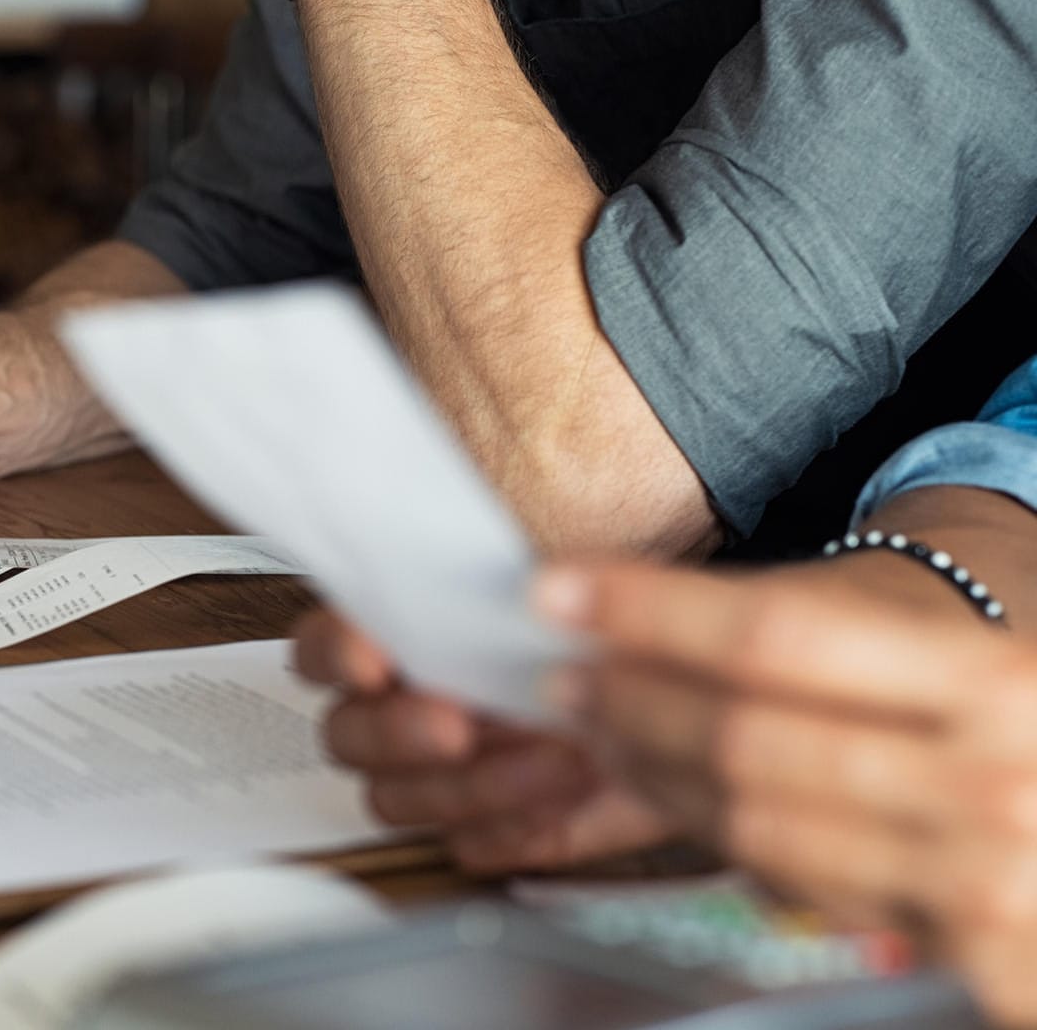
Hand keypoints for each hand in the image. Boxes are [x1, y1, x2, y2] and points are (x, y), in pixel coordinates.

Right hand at [291, 608, 674, 873]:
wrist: (677, 697)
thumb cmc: (607, 635)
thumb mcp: (571, 585)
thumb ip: (522, 587)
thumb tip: (512, 593)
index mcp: (397, 637)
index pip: (323, 647)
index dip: (337, 655)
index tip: (374, 661)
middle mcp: (399, 711)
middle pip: (345, 737)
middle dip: (397, 732)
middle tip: (457, 724)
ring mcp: (433, 778)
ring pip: (396, 800)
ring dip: (470, 783)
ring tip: (552, 754)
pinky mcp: (484, 830)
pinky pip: (467, 846)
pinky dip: (512, 827)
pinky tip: (562, 798)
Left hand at [541, 561, 1036, 1025]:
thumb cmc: (1023, 710)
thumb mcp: (964, 647)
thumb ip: (828, 635)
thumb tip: (649, 617)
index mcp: (994, 682)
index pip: (776, 637)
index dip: (650, 612)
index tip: (560, 591)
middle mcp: (993, 782)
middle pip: (746, 737)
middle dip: (630, 702)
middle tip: (567, 676)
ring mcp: (984, 882)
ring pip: (754, 824)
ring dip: (652, 775)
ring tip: (604, 736)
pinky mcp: (972, 958)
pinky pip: (802, 892)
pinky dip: (724, 840)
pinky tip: (685, 802)